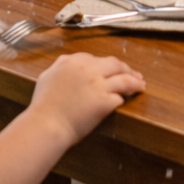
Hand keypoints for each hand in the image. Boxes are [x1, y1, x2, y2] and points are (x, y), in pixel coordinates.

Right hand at [30, 53, 144, 147]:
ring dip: (134, 80)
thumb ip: (58, 68)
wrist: (46, 125)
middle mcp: (86, 69)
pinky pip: (120, 96)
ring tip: (140, 84)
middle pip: (113, 63)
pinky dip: (125, 96)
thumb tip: (65, 64)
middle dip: (124, 67)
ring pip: (123, 77)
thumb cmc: (43, 107)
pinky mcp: (105, 101)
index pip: (94, 58)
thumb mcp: (46, 78)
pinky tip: (130, 99)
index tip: (109, 69)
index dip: (103, 64)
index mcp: (71, 61)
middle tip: (132, 73)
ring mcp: (97, 84)